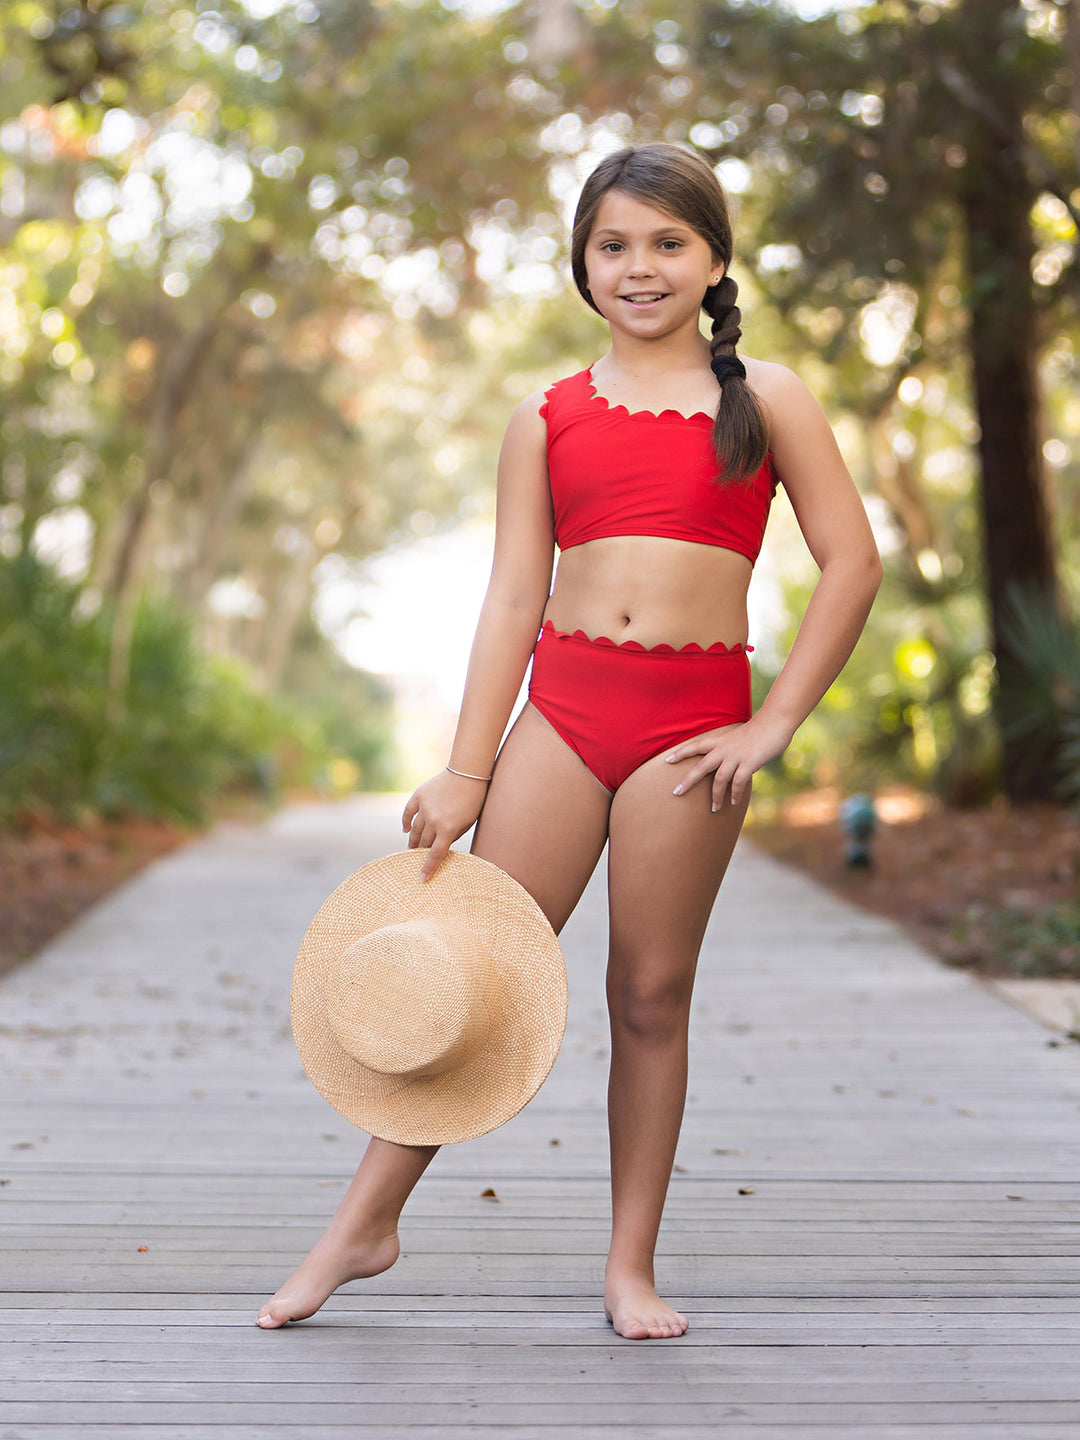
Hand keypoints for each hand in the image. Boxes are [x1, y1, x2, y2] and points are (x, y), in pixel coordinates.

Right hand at [401, 769, 489, 879]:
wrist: (467, 772)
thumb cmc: (473, 800)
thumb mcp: (467, 823)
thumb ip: (452, 836)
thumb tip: (439, 846)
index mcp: (448, 829)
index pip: (435, 855)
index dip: (428, 868)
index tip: (421, 879)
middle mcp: (434, 820)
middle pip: (423, 843)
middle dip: (421, 853)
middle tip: (417, 861)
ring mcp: (424, 808)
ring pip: (414, 830)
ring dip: (413, 841)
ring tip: (411, 848)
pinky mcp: (419, 796)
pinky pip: (408, 813)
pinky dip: (406, 822)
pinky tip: (406, 830)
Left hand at [665, 714, 793, 811]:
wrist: (775, 721)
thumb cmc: (760, 730)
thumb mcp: (739, 738)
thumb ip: (732, 751)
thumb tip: (732, 767)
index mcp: (720, 741)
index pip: (696, 745)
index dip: (681, 752)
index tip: (667, 760)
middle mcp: (724, 748)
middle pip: (701, 766)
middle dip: (688, 781)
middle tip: (676, 793)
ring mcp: (736, 756)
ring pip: (719, 779)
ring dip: (715, 795)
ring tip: (714, 808)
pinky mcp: (749, 763)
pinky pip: (738, 782)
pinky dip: (735, 794)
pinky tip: (733, 802)